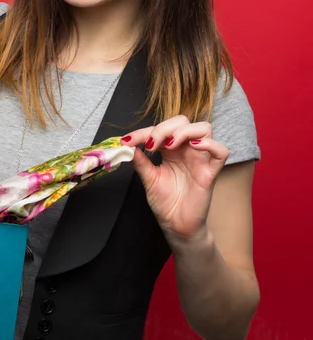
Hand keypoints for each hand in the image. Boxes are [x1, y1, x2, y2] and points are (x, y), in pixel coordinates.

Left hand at [123, 115, 228, 242]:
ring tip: (169, 145)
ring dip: (184, 131)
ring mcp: (200, 159)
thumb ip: (140, 161)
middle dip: (164, 128)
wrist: (176, 226)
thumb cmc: (165, 202)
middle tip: (151, 144)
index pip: (160, 129)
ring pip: (203, 128)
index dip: (143, 132)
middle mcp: (186, 150)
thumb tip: (127, 145)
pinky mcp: (211, 173)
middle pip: (183, 122)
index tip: (127, 140)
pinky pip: (220, 152)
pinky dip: (210, 144)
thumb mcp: (148, 178)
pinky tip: (194, 146)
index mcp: (171, 150)